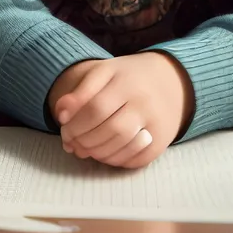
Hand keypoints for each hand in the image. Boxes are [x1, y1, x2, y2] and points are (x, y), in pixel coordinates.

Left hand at [49, 52, 194, 169]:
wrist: (172, 81)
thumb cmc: (128, 77)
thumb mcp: (105, 72)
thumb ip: (81, 90)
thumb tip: (61, 114)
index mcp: (126, 81)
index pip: (96, 108)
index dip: (75, 122)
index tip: (63, 126)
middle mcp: (144, 103)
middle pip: (109, 129)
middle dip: (83, 139)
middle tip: (70, 142)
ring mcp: (156, 124)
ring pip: (122, 146)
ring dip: (96, 152)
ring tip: (83, 149)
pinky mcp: (163, 142)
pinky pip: (136, 159)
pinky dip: (115, 160)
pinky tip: (103, 154)